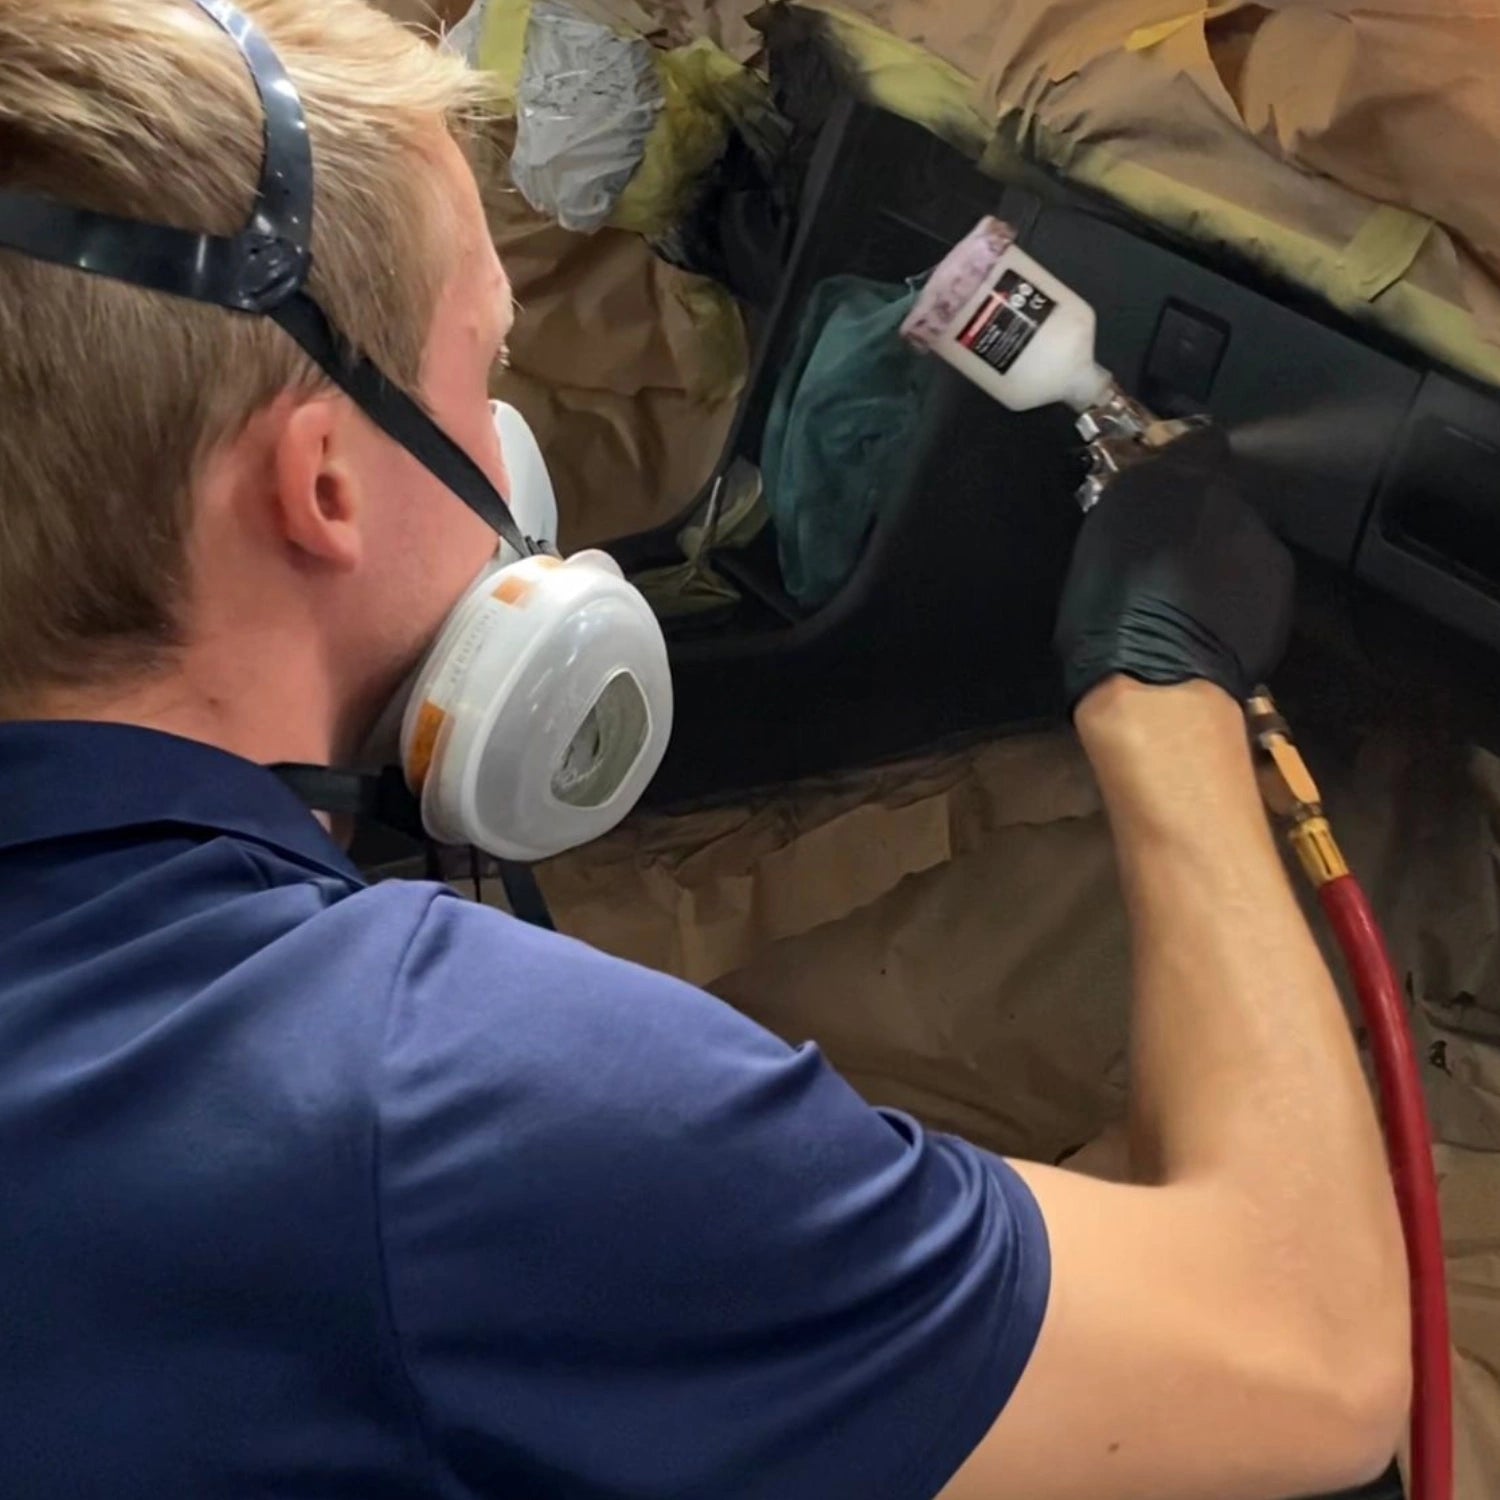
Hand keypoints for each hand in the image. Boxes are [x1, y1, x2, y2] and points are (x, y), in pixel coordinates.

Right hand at [1054, 429, 1293, 709]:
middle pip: (1218, 497)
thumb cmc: (1106, 616)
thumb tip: (1139, 491)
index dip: (1183, 451)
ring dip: (1218, 558)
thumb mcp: (1098, 543)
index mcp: (1175, 480)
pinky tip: (1209, 623)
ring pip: (1238, 539)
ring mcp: (1260, 544)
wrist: (1157, 683)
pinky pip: (1255, 579)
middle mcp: (1229, 500)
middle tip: (1163, 554)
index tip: (1164, 469)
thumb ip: (1128, 505)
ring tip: (1184, 599)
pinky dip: (1237, 594)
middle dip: (1196, 519)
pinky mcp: (1280, 588)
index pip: (1197, 439)